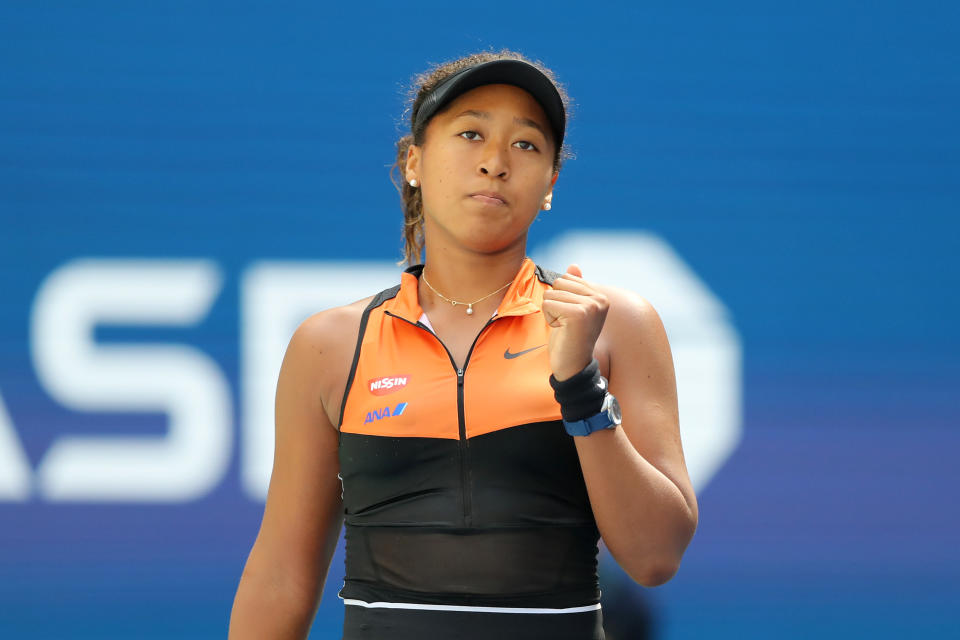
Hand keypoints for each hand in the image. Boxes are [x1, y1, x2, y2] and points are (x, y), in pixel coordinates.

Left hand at [541, 264, 608, 380]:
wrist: (573, 366)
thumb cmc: (570, 338)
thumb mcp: (573, 308)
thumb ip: (575, 287)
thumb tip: (573, 266)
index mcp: (600, 296)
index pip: (567, 278)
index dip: (561, 297)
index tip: (571, 317)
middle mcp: (599, 299)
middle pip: (558, 283)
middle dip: (555, 303)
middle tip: (566, 322)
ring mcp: (590, 306)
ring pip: (551, 294)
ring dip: (552, 312)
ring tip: (564, 327)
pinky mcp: (578, 314)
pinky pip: (548, 304)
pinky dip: (549, 319)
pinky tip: (561, 330)